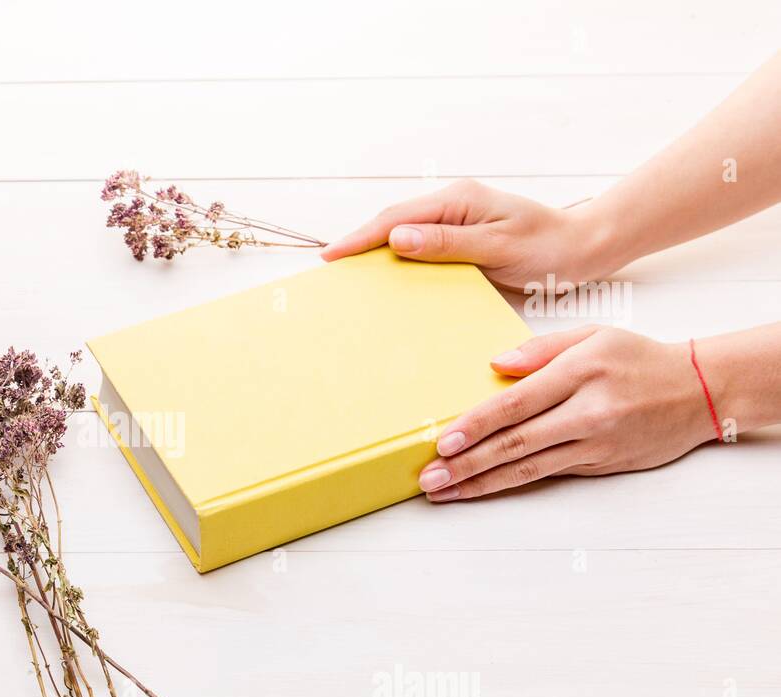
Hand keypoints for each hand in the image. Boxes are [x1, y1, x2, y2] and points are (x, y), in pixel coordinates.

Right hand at [321, 179, 616, 288]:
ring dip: (376, 253)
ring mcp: (455, 223)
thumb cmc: (549, 247)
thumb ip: (447, 243)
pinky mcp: (460, 241)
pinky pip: (420, 249)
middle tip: (329, 267)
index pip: (395, 218)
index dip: (360, 237)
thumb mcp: (499, 247)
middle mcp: (452, 207)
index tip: (332, 256)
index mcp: (457, 201)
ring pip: (403, 236)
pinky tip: (387, 279)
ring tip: (349, 275)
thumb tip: (396, 238)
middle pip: (392, 224)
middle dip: (359, 243)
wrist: (583, 249)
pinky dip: (399, 261)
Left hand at [417, 326, 717, 501]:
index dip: (476, 426)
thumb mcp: (593, 335)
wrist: (701, 390)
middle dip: (467, 464)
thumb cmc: (638, 358)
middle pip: (516, 443)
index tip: (443, 442)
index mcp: (580, 372)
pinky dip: (511, 484)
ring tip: (445, 493)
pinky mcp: (602, 464)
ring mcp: (595, 442)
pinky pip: (548, 474)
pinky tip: (482, 488)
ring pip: (528, 468)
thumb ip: (541, 348)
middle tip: (430, 479)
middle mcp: (587, 411)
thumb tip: (496, 364)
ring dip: (481, 483)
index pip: (516, 403)